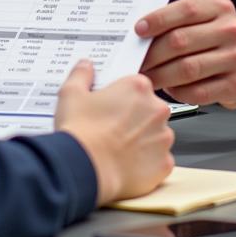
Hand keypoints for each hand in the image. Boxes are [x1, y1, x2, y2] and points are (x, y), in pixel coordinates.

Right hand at [54, 59, 174, 204]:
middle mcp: (157, 110)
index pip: (137, 86)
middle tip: (111, 127)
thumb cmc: (81, 132)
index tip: (111, 105)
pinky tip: (126, 163)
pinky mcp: (164, 163)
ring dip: (142, 140)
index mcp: (138, 87)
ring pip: (156, 135)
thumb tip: (86, 67)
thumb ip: (82, 74)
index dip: (122, 97)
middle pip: (149, 110)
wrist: (85, 169)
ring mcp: (163, 138)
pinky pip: (158, 160)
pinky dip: (146, 163)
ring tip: (117, 147)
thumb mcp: (71, 93)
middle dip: (134, 117)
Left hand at [136, 0, 235, 108]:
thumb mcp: (205, 18)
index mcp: (220, 8)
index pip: (186, 9)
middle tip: (136, 62)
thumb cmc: (219, 39)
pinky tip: (170, 89)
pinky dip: (178, 92)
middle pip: (182, 40)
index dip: (159, 19)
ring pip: (188, 68)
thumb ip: (178, 21)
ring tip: (147, 77)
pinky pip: (199, 92)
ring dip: (161, 75)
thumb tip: (141, 32)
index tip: (138, 30)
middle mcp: (232, 31)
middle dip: (152, 54)